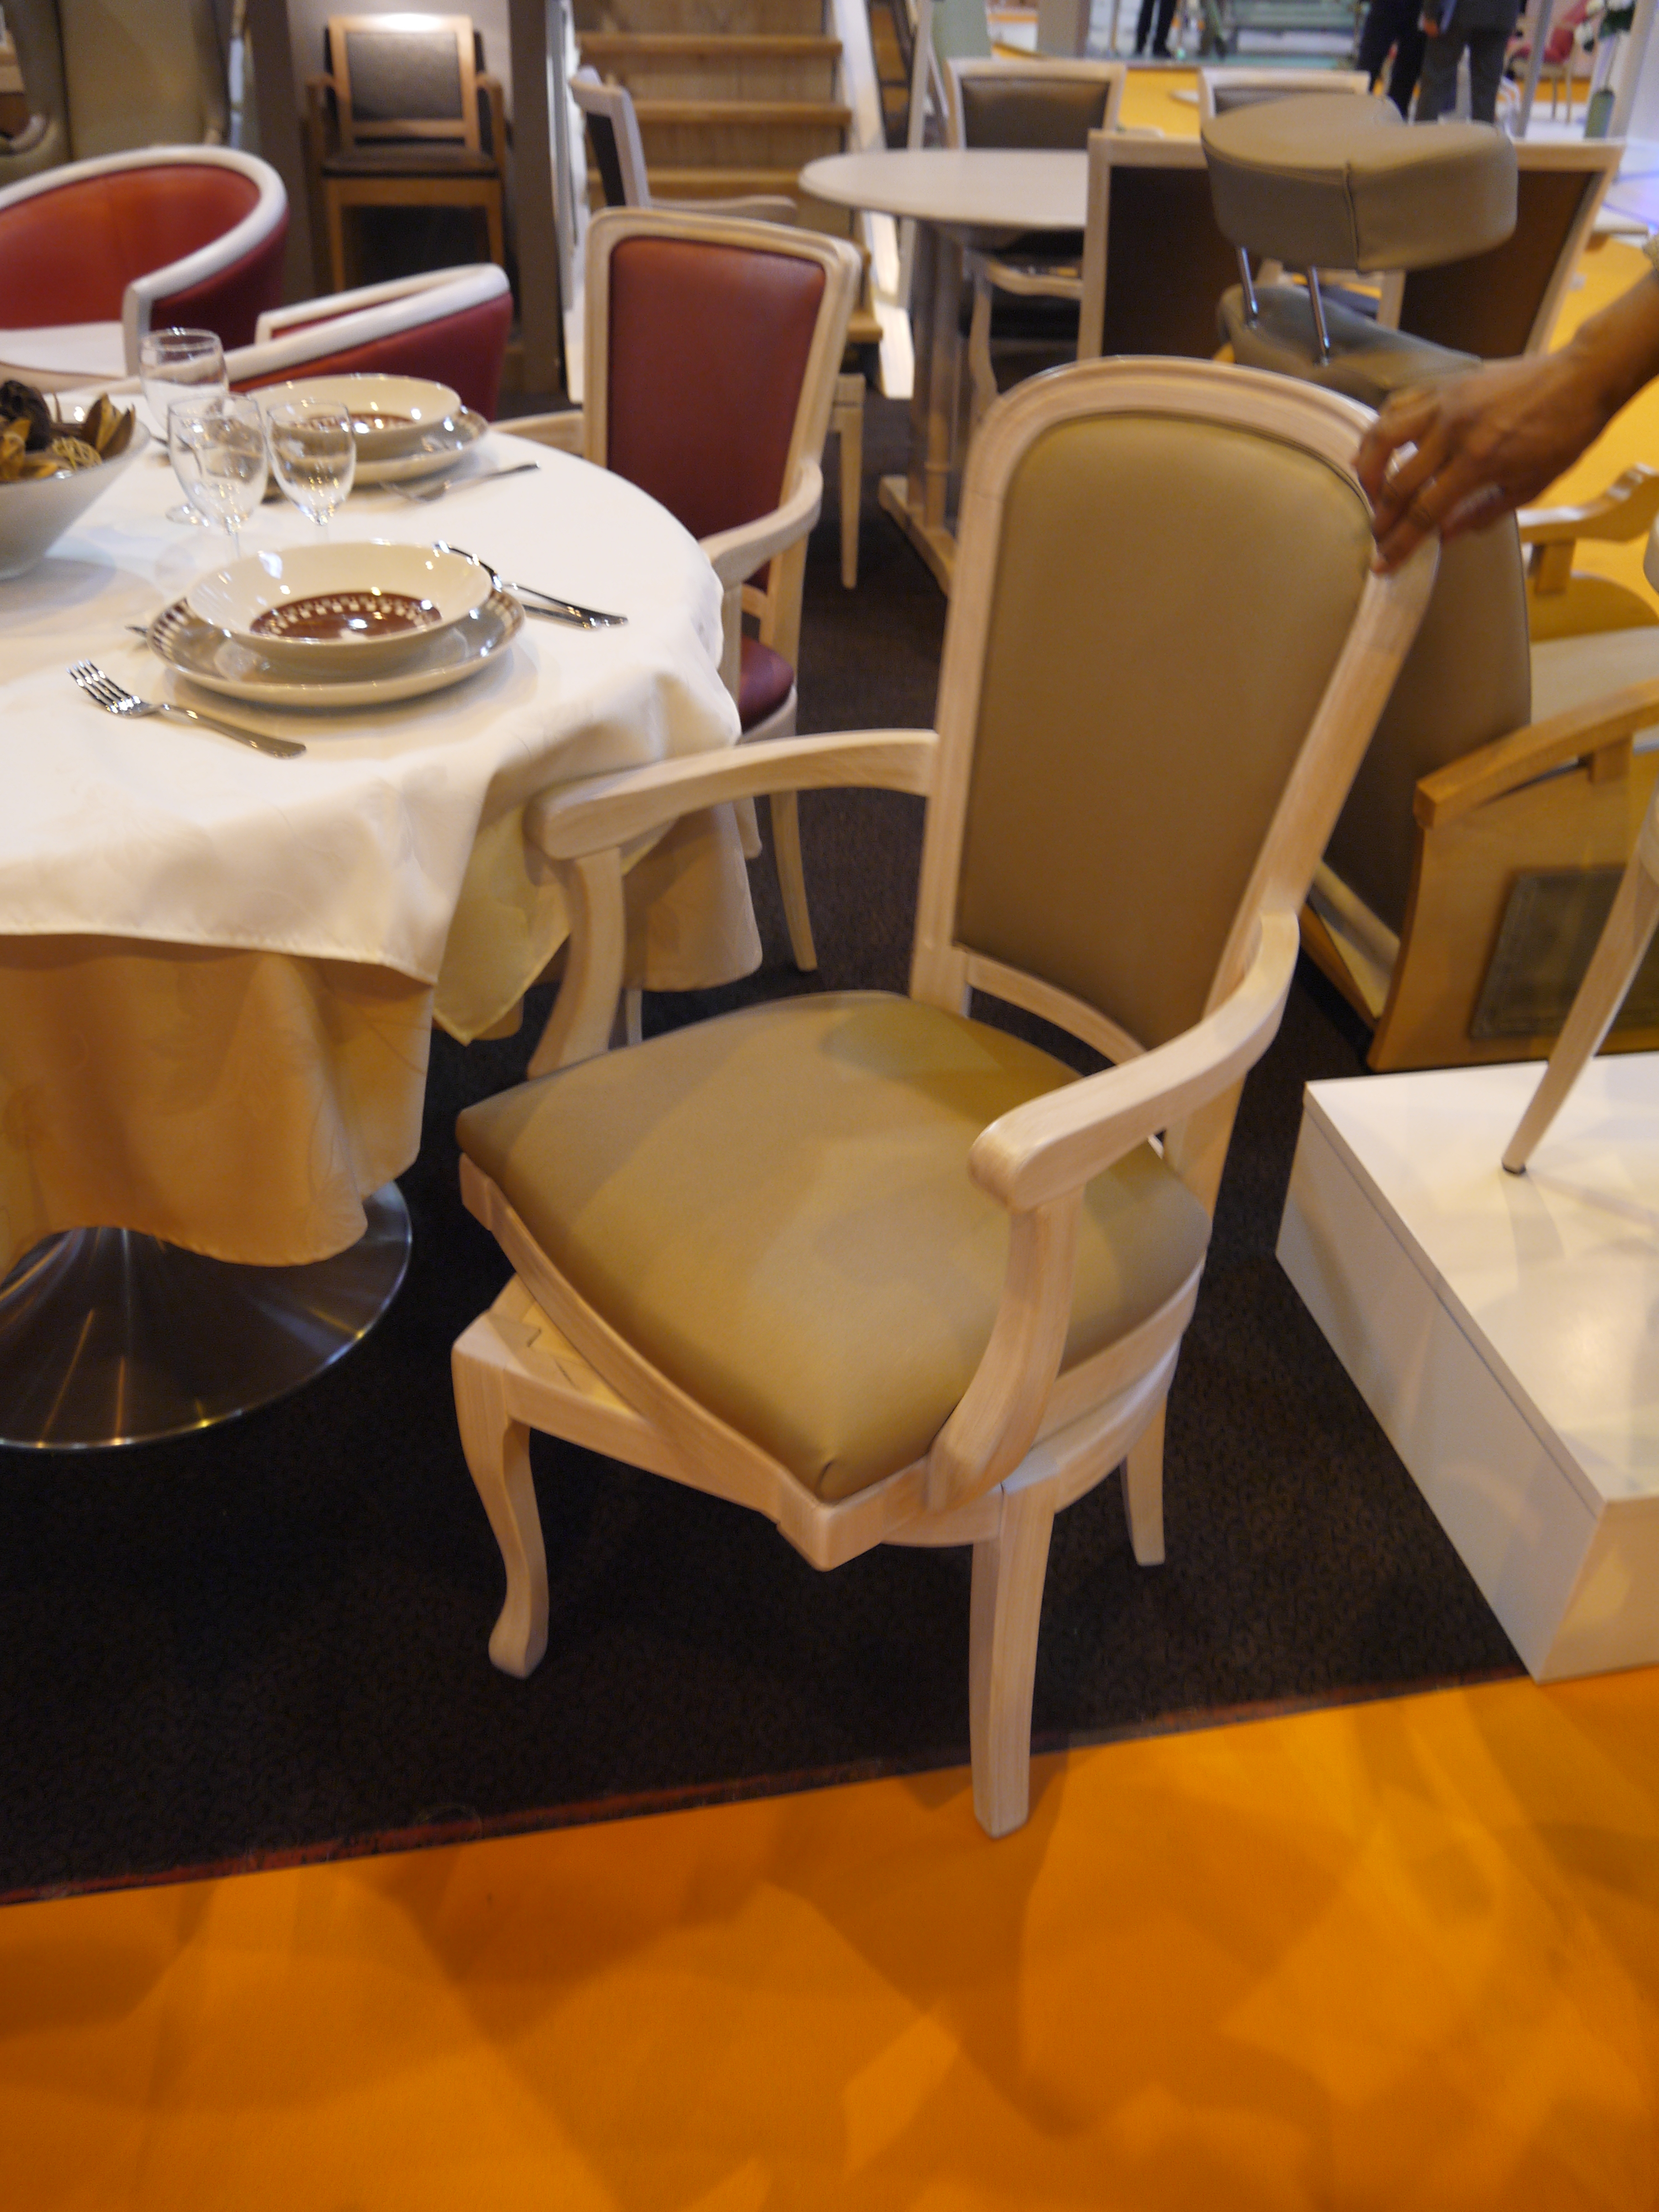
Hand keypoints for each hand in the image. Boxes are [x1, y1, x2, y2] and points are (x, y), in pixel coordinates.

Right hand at [1354, 350, 1617, 570]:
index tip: (1382, 564)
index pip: (1425, 512)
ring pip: (1383, 436)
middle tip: (1377, 533)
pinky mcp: (1444, 384)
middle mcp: (1453, 431)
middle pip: (1398, 483)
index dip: (1399, 543)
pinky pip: (1398, 404)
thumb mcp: (1531, 485)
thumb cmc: (1563, 434)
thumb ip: (1483, 513)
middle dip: (1382, 517)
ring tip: (1369, 488)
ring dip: (1367, 468)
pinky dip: (1380, 427)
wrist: (1581, 377)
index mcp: (1479, 462)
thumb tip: (1443, 535)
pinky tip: (1376, 445)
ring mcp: (1445, 403)